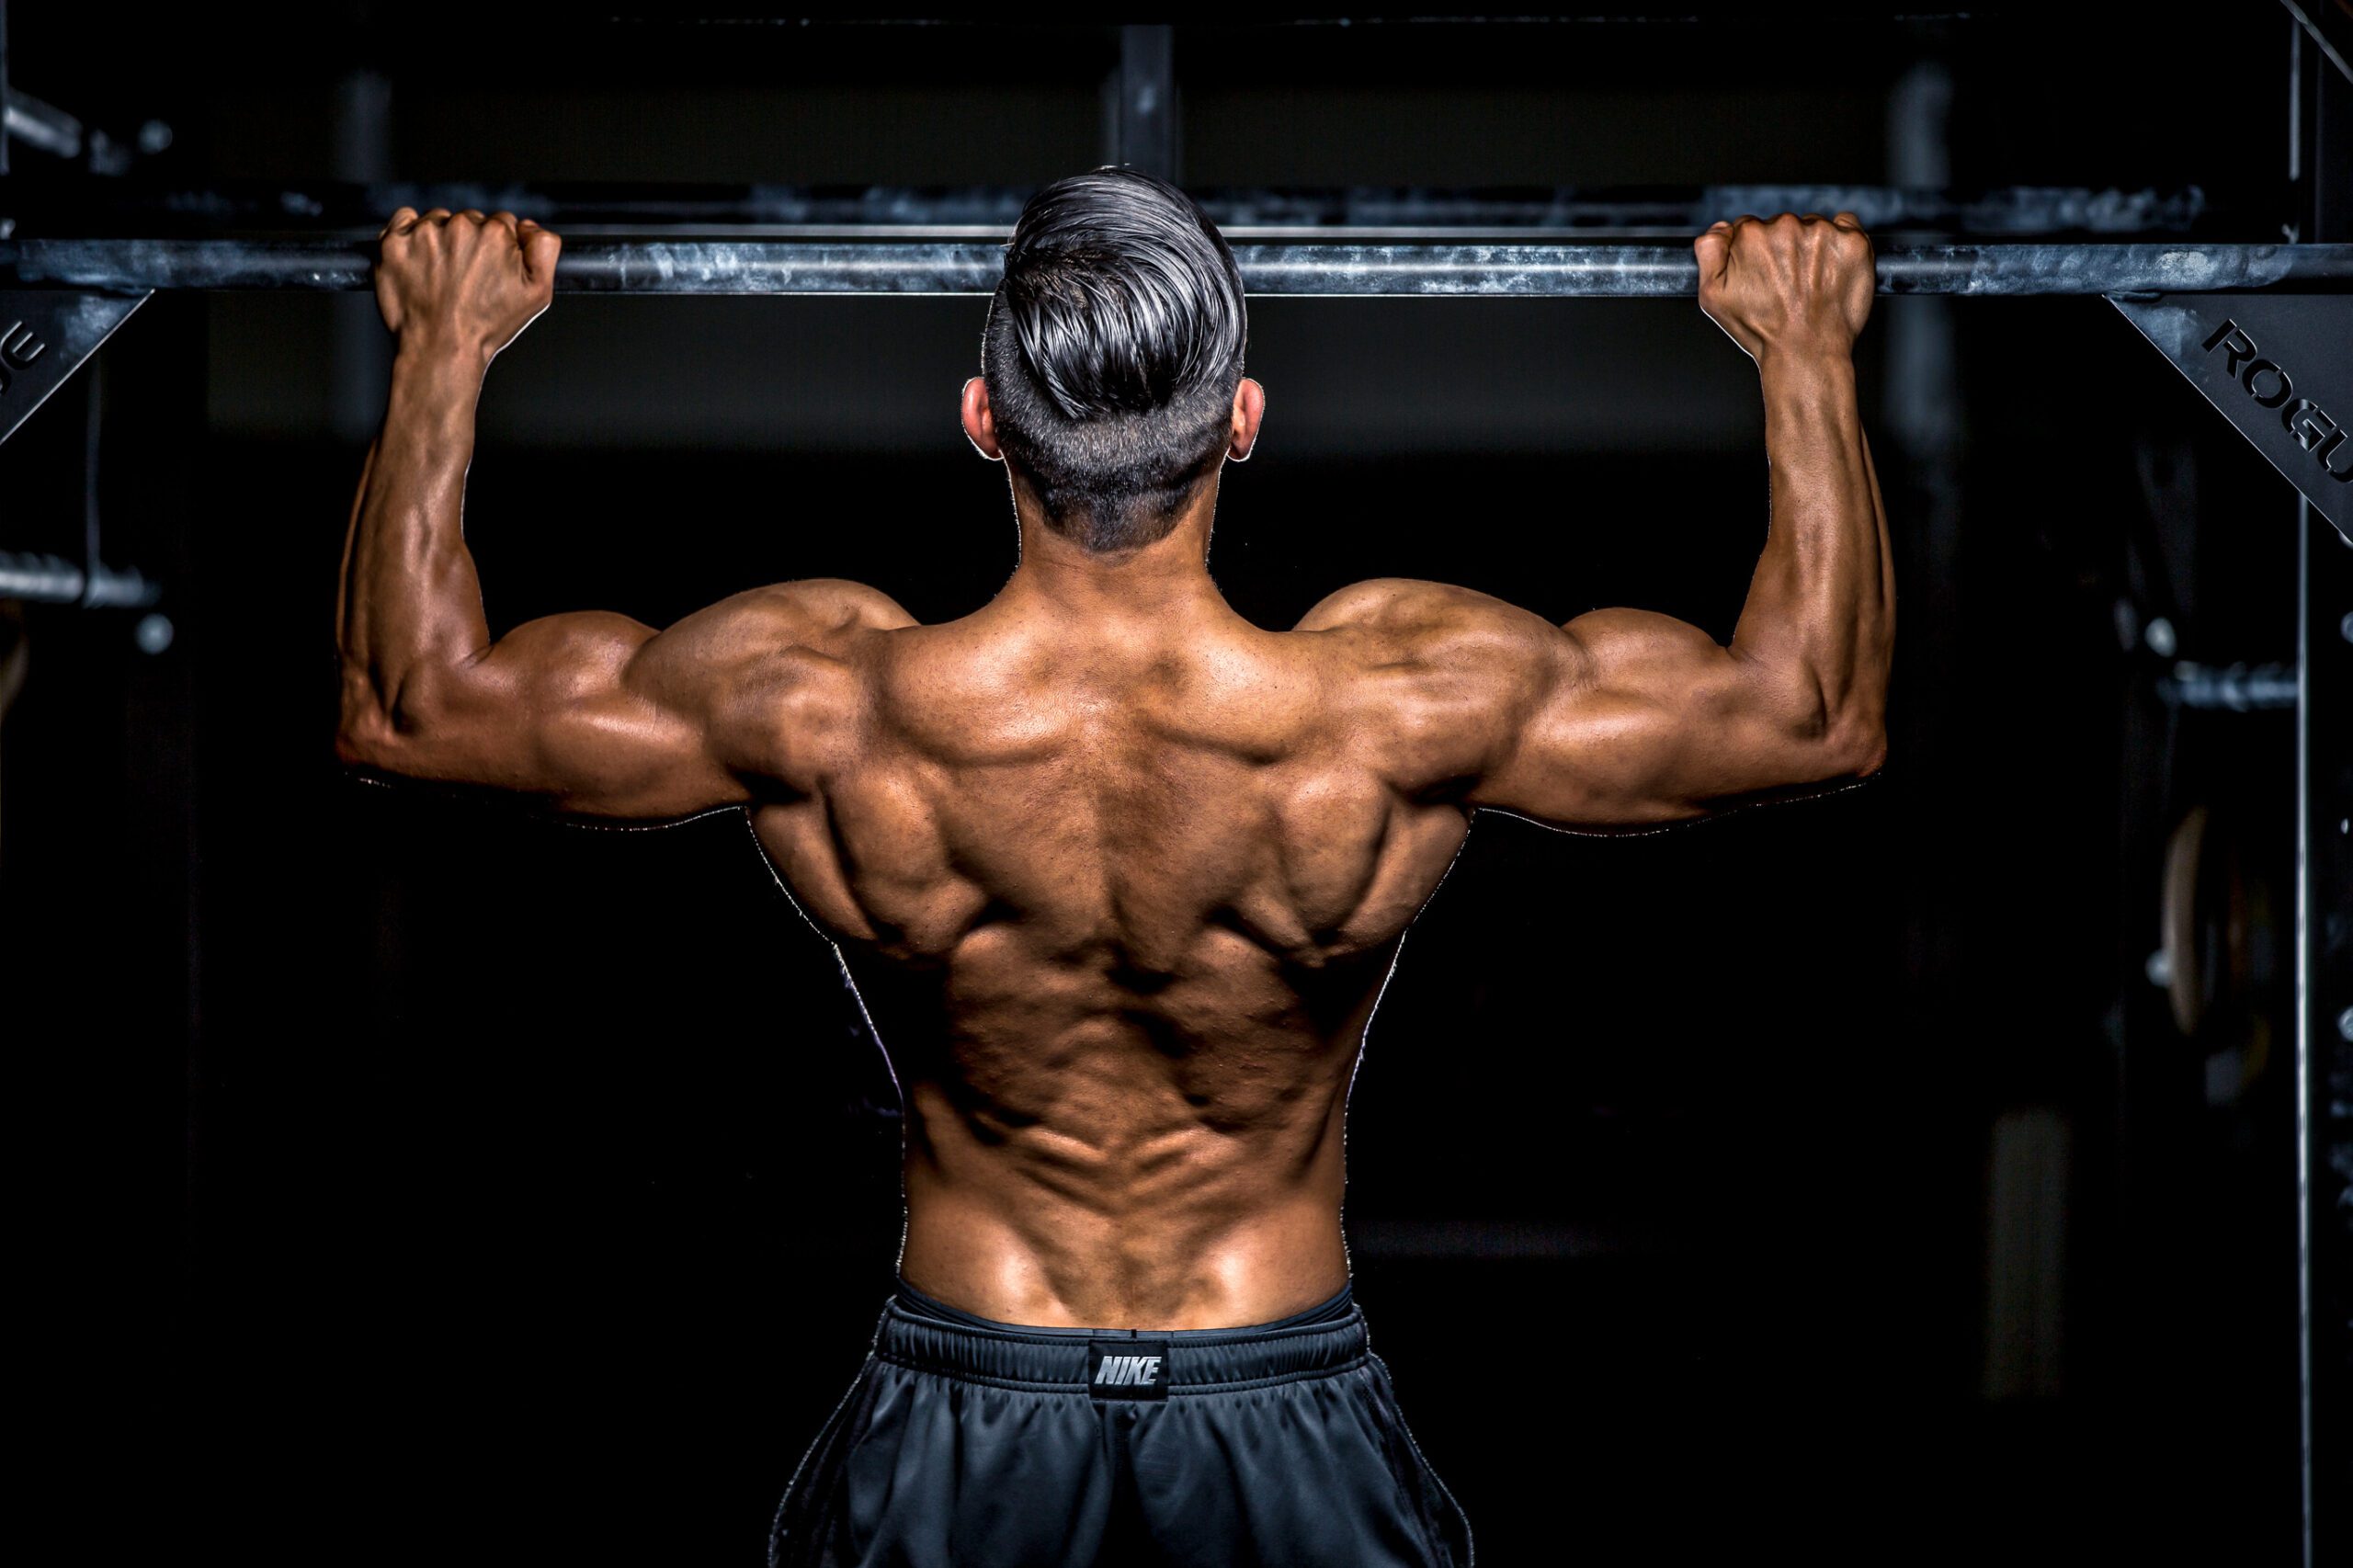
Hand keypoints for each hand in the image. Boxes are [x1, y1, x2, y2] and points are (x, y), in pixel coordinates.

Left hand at [374, 208, 560, 362]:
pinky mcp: (395, 242)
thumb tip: (529, 226)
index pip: (501, 224)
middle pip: (469, 220)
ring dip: (441, 240)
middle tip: (466, 279)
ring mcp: (424, 233)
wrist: (442, 349)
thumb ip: (545, 249)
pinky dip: (410, 233)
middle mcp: (459, 227)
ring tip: (442, 276)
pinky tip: (419, 260)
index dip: (499, 249)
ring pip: (438, 220)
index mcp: (495, 233)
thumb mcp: (538, 293)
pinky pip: (404, 219)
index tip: (489, 270)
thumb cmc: (486, 326)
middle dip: (470, 244)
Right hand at [1695, 212, 1873, 364]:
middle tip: (1787, 284)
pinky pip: (1846, 224)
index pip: (1751, 228)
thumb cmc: (1762, 329)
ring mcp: (1823, 233)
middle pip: (1782, 225)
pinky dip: (1841, 241)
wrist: (1805, 352)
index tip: (1764, 274)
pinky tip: (1832, 268)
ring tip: (1809, 282)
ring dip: (1811, 247)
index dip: (1755, 253)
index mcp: (1752, 236)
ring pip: (1813, 226)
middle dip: (1783, 249)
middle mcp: (1787, 227)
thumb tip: (1720, 228)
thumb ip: (1708, 252)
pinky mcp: (1852, 242)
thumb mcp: (1713, 296)